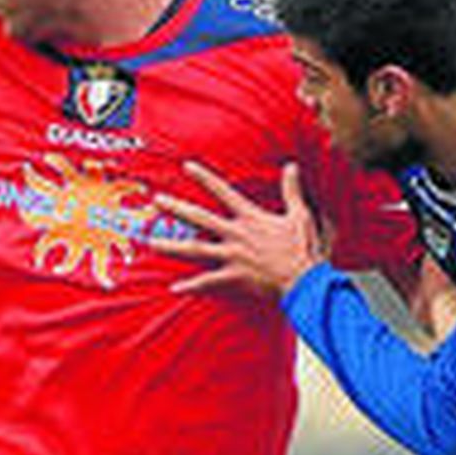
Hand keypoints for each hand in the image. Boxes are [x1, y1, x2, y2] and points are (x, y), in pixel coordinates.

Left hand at [153, 161, 326, 294]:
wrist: (305, 281)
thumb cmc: (305, 248)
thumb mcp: (301, 215)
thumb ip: (291, 190)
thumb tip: (291, 166)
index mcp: (250, 218)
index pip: (222, 191)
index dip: (203, 177)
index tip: (185, 166)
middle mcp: (236, 235)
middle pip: (199, 218)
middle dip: (176, 208)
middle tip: (156, 201)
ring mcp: (232, 257)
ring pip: (194, 250)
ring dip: (171, 246)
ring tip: (150, 243)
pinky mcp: (233, 278)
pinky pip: (207, 282)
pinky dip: (190, 286)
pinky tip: (174, 288)